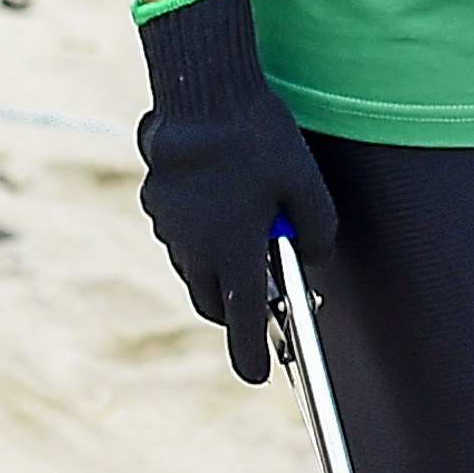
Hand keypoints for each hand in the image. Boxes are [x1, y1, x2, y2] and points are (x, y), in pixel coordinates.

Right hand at [132, 0, 338, 383]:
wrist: (199, 96)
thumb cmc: (259, 141)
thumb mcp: (307, 185)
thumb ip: (316, 230)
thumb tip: (314, 258)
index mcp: (232, 249)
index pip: (241, 317)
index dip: (249, 351)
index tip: (256, 376)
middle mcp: (193, 246)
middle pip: (211, 298)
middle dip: (232, 310)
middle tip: (261, 304)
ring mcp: (169, 226)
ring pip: (193, 266)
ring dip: (217, 268)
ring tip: (250, 246)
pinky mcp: (156, 203)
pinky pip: (182, 234)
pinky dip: (202, 236)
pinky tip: (225, 207)